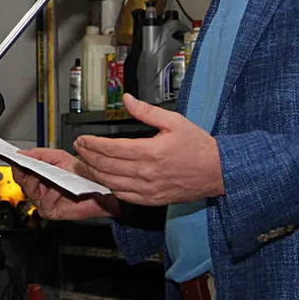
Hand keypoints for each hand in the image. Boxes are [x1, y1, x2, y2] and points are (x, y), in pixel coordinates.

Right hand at [13, 148, 119, 220]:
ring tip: (54, 176)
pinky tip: (61, 188)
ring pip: (32, 190)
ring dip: (43, 181)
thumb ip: (39, 154)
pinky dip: (53, 193)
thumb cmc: (81, 175)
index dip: (15, 163)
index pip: (21, 168)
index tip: (11, 156)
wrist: (97, 190)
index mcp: (38, 174)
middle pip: (22, 180)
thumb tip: (22, 153)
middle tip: (28, 165)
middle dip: (26, 171)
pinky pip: (45, 201)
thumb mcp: (59, 157)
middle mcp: (38, 188)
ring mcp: (43, 200)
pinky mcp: (50, 211)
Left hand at [74, 94, 224, 205]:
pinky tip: (104, 178)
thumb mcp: (174, 121)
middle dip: (87, 156)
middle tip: (80, 148)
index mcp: (150, 152)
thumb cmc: (198, 146)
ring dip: (94, 172)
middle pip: (106, 166)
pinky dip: (109, 187)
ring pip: (111, 182)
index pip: (110, 149)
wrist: (218, 171)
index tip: (82, 139)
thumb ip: (146, 111)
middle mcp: (146, 172)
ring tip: (86, 161)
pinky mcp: (152, 199)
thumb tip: (127, 99)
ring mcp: (148, 189)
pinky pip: (123, 195)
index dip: (91, 144)